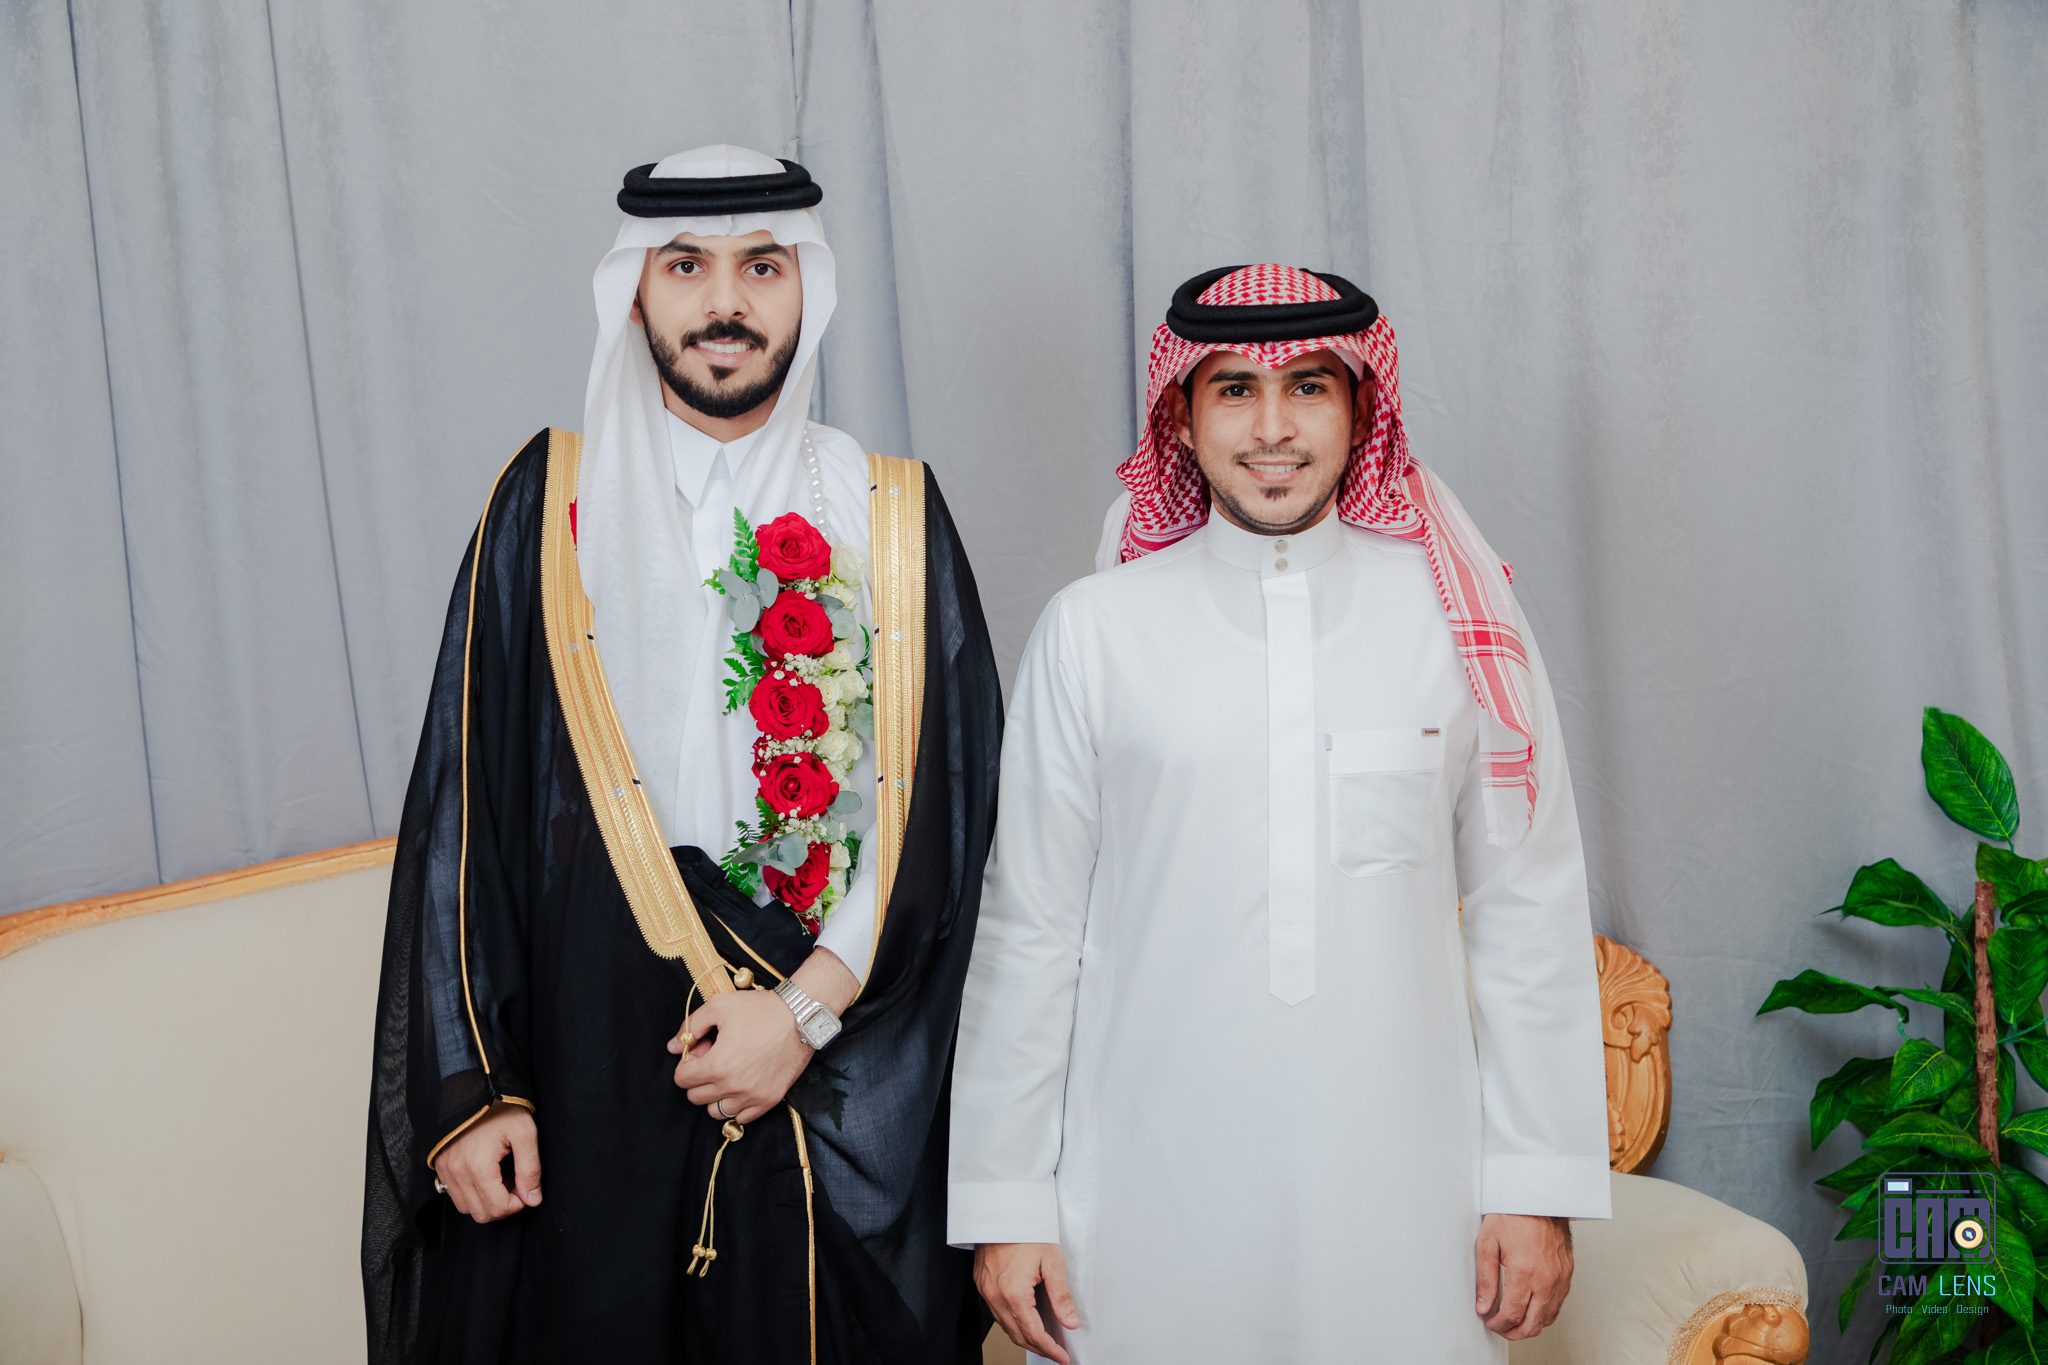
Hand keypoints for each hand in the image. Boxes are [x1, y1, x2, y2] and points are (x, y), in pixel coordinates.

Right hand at [431, 1103, 539, 1223]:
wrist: (471, 1087)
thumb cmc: (500, 1107)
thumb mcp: (525, 1133)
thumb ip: (531, 1169)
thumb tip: (533, 1199)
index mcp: (478, 1167)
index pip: (497, 1209)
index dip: (517, 1204)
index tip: (525, 1187)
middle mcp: (457, 1174)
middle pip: (481, 1214)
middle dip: (503, 1205)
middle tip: (515, 1182)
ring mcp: (446, 1171)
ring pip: (466, 1208)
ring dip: (486, 1201)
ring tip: (501, 1177)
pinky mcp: (441, 1167)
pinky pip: (454, 1195)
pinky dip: (471, 1194)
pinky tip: (486, 1175)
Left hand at [666, 949, 857, 1124]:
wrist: (801, 1017)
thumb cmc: (760, 1009)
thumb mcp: (719, 1006)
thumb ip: (691, 1026)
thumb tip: (674, 1046)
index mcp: (716, 1065)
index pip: (681, 1080)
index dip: (686, 1064)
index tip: (700, 1053)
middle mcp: (732, 1087)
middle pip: (696, 1097)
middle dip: (698, 1079)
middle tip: (713, 1060)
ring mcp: (752, 1097)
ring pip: (716, 1111)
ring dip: (715, 1095)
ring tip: (727, 1075)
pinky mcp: (769, 1100)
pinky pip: (741, 1118)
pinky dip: (736, 1106)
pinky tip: (742, 1086)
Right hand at [974, 1242, 1079, 1363]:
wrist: (1002, 1210)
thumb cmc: (1026, 1230)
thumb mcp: (1052, 1261)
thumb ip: (1061, 1296)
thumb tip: (1070, 1322)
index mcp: (1014, 1293)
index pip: (1034, 1333)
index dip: (1050, 1349)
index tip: (1062, 1357)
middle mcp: (996, 1296)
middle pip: (1018, 1335)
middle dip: (1039, 1348)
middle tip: (1056, 1353)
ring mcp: (986, 1291)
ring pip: (1006, 1327)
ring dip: (1025, 1337)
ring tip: (1044, 1341)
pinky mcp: (982, 1284)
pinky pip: (997, 1313)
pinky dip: (1013, 1323)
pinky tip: (1025, 1321)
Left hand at [1474, 1213, 1572, 1338]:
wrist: (1538, 1198)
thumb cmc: (1513, 1215)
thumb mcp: (1488, 1243)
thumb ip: (1486, 1279)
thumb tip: (1484, 1306)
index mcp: (1525, 1273)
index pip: (1512, 1314)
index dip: (1498, 1324)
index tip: (1490, 1321)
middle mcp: (1546, 1279)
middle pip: (1532, 1324)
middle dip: (1513, 1332)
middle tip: (1500, 1327)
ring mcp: (1560, 1278)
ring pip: (1548, 1318)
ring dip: (1530, 1326)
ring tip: (1514, 1322)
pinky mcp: (1567, 1274)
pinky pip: (1558, 1305)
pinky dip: (1545, 1314)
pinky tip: (1532, 1310)